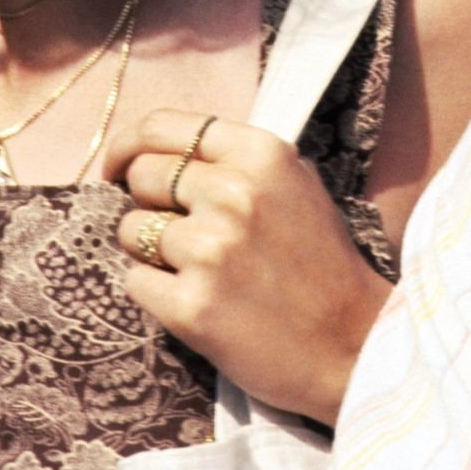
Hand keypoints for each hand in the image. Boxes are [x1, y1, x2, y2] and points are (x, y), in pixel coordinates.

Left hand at [106, 108, 393, 426]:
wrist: (350, 342)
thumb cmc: (321, 262)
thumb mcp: (296, 185)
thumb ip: (237, 161)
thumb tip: (160, 152)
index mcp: (261, 154)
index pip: (163, 127)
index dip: (129, 145)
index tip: (120, 167)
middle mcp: (233, 192)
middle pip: (141, 177)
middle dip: (149, 203)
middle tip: (181, 231)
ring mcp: (210, 249)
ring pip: (131, 231)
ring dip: (152, 251)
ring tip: (198, 271)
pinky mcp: (190, 305)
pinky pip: (134, 281)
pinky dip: (155, 293)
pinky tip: (195, 301)